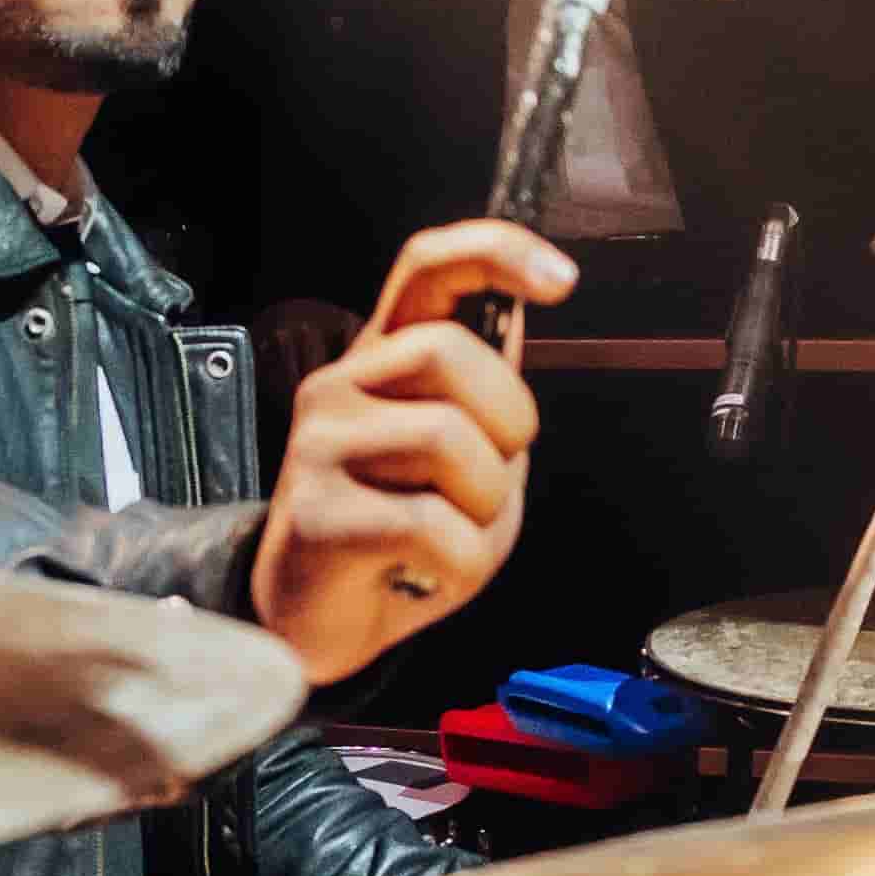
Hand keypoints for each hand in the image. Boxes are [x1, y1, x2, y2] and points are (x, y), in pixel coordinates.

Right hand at [259, 220, 573, 684]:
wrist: (314, 622)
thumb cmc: (396, 539)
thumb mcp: (462, 460)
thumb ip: (484, 395)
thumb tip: (516, 319)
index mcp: (382, 361)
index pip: (427, 267)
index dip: (495, 253)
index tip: (560, 279)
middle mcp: (342, 387)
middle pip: (449, 354)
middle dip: (506, 423)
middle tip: (485, 483)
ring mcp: (320, 446)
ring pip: (447, 442)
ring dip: (481, 506)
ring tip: (449, 538)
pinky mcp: (317, 516)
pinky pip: (431, 527)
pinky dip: (457, 564)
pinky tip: (424, 573)